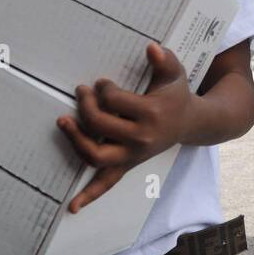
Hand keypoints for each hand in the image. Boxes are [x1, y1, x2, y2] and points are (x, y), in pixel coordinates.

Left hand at [57, 42, 193, 211]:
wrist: (191, 123)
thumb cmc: (176, 95)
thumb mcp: (175, 74)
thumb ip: (165, 60)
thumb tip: (151, 47)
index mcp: (151, 114)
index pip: (115, 100)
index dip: (103, 89)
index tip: (102, 83)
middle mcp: (141, 138)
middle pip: (101, 124)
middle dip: (86, 106)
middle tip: (81, 91)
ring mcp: (132, 155)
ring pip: (96, 155)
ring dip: (75, 140)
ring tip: (63, 121)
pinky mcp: (127, 165)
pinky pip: (106, 184)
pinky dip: (89, 195)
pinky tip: (71, 207)